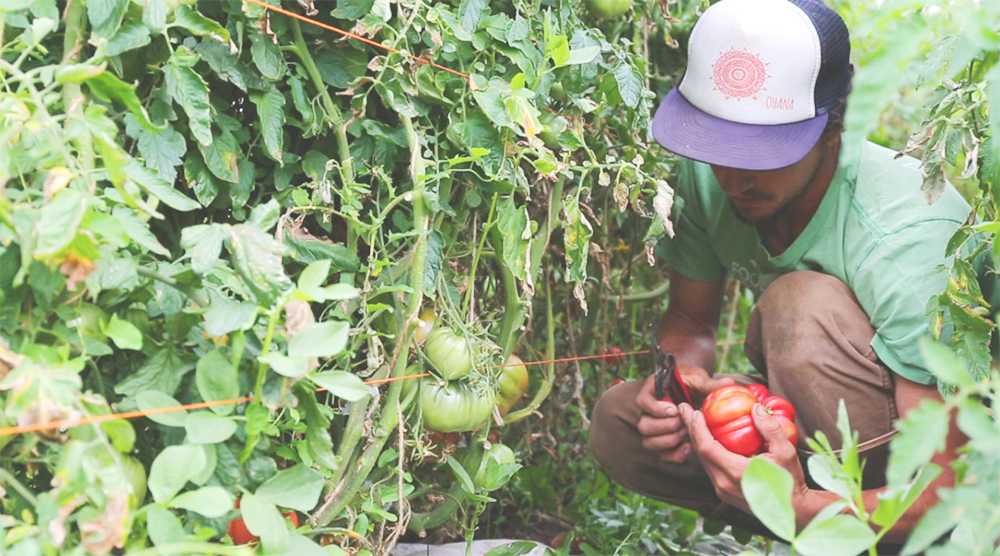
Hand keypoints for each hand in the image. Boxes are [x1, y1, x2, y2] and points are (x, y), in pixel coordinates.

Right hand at [635, 367, 733, 462]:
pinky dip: (674, 455)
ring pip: (649, 442)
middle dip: (666, 427)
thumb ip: (710, 384)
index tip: (674, 409)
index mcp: (652, 391)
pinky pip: (661, 454)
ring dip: (669, 441)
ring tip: (686, 433)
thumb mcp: (699, 380)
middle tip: (683, 423)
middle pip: (644, 425)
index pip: (642, 402)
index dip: (656, 408)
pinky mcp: (662, 441)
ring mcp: (654, 428)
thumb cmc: (693, 382)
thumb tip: (729, 383)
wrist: (692, 391)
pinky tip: (689, 448)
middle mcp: (649, 411)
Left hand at [679, 402, 808, 512]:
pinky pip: (709, 468)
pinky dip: (705, 451)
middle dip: (691, 429)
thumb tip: (756, 408)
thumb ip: (770, 428)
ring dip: (696, 440)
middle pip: (699, 453)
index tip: (692, 411)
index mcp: (734, 473)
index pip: (706, 448)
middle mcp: (723, 484)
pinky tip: (706, 439)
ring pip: (702, 461)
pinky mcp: (724, 493)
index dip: (696, 428)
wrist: (794, 510)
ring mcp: (722, 490)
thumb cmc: (790, 482)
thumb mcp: (785, 452)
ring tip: (692, 421)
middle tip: (684, 410)